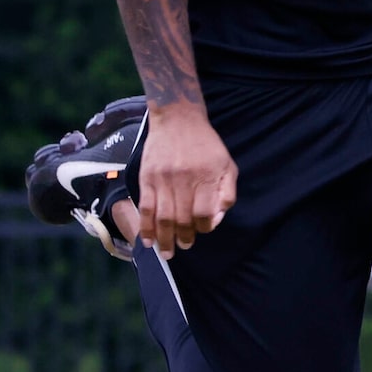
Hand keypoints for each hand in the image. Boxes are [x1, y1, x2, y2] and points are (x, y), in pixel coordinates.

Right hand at [134, 104, 236, 259]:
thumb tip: (218, 217)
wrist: (177, 119)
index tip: (202, 230)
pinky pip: (146, 207)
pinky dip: (145, 226)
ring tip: (166, 252)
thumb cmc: (205, 144)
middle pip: (182, 218)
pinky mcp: (147, 178)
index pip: (204, 212)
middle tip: (183, 247)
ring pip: (162, 217)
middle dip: (183, 238)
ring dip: (164, 238)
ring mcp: (163, 180)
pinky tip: (146, 240)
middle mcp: (183, 180)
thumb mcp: (226, 164)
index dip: (205, 227)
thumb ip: (227, 191)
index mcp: (205, 177)